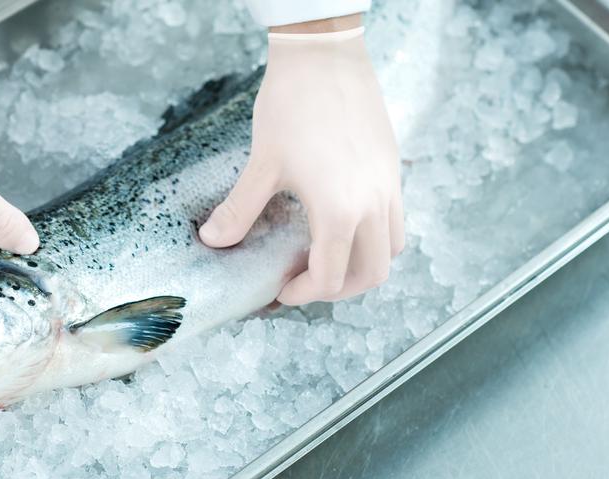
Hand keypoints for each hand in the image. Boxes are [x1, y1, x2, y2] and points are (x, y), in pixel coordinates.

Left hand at [199, 20, 403, 304]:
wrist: (325, 55)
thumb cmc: (291, 106)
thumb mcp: (262, 164)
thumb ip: (239, 210)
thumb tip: (212, 240)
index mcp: (340, 211)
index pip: (332, 277)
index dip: (305, 293)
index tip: (281, 291)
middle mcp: (374, 204)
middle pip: (372, 274)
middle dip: (339, 289)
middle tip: (304, 284)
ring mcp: (389, 185)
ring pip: (392, 248)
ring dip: (363, 265)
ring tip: (326, 258)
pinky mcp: (392, 167)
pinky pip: (396, 218)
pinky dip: (375, 236)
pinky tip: (341, 222)